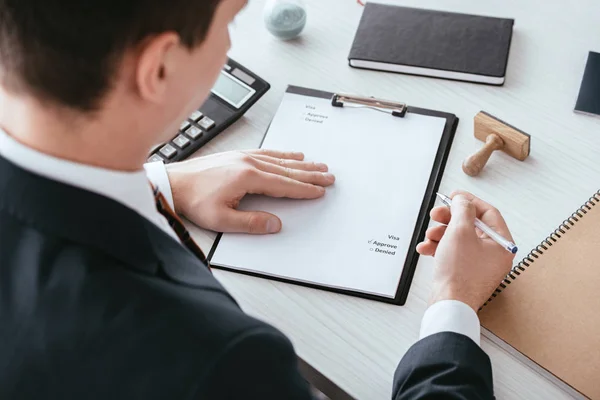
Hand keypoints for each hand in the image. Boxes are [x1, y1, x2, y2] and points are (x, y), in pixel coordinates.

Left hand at [166, 149, 334, 233]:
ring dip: (301, 163)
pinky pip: (267, 152)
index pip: (284, 185)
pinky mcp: (238, 155)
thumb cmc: (193, 200)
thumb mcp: (222, 220)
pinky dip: (283, 154)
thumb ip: (251, 223)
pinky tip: (291, 154)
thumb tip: (275, 224)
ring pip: (280, 159)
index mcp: (248, 177)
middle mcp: (249, 163)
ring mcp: (243, 156)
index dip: (304, 189)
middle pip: (288, 169)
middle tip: (329, 176)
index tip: (320, 191)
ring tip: (318, 164)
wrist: (173, 183)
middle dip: (310, 174)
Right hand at [416, 191, 515, 311]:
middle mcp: (493, 255)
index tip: (454, 196)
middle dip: (450, 219)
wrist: (449, 305)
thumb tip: (463, 200)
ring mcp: (479, 266)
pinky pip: (452, 254)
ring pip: (459, 239)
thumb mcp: (460, 232)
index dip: (469, 201)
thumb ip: (462, 210)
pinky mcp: (464, 273)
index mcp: (502, 245)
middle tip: (436, 214)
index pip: (488, 213)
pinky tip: (426, 248)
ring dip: (440, 234)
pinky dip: (439, 248)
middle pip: (471, 226)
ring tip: (429, 236)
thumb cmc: (459, 275)